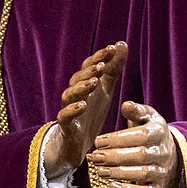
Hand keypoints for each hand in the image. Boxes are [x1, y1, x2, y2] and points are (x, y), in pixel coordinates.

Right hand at [43, 42, 127, 177]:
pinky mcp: (66, 126)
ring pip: (69, 95)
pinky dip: (72, 109)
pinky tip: (83, 105)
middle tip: (102, 65)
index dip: (100, 57)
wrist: (76, 145)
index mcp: (85, 85)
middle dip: (90, 70)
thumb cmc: (92, 113)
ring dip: (81, 87)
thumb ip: (113, 68)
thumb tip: (121, 43)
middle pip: (78, 78)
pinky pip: (65, 116)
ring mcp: (68, 109)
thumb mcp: (106, 90)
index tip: (112, 48)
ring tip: (94, 82)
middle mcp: (75, 94)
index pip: (90, 66)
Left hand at [88, 102, 179, 187]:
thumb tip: (126, 105)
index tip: (98, 141)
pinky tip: (113, 186)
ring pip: (142, 174)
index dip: (118, 139)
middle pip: (140, 155)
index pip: (141, 135)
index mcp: (160, 132)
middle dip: (114, 157)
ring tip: (100, 170)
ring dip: (118, 173)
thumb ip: (136, 111)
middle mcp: (163, 152)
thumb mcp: (146, 117)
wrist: (169, 154)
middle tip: (95, 157)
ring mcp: (162, 171)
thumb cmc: (150, 132)